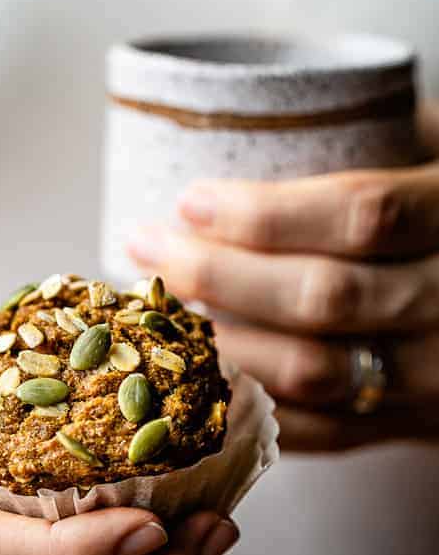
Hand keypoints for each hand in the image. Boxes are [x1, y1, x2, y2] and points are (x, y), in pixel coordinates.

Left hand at [128, 161, 438, 451]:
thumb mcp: (436, 143)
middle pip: (324, 297)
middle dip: (217, 274)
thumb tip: (239, 122)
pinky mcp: (418, 424)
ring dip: (219, 342)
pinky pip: (328, 433)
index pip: (362, 215)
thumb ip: (372, 137)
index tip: (188, 200)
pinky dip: (255, 407)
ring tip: (158, 304)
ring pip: (316, 373)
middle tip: (145, 244)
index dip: (268, 213)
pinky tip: (200, 374)